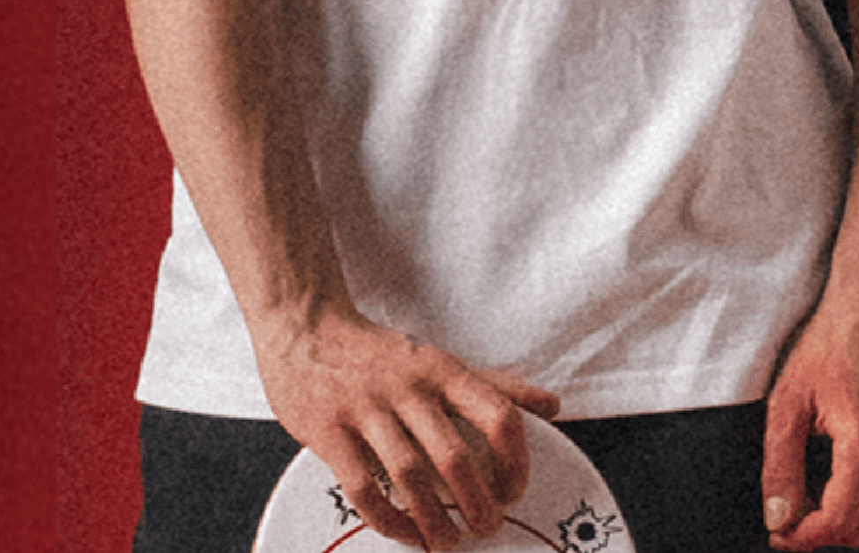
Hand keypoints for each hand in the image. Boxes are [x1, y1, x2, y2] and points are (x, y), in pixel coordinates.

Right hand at [257, 305, 559, 550]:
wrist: (306, 328)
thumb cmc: (382, 355)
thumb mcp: (440, 361)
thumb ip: (493, 386)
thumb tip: (551, 405)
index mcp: (442, 369)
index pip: (497, 411)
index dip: (515, 458)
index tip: (516, 490)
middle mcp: (409, 387)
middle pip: (455, 454)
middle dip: (477, 502)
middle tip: (489, 528)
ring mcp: (367, 408)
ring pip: (410, 475)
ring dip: (434, 520)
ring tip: (449, 544)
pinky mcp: (330, 431)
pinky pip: (362, 486)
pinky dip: (387, 518)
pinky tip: (405, 533)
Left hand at [760, 298, 858, 548]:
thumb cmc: (832, 341)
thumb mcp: (789, 400)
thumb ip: (781, 466)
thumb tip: (779, 519)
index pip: (838, 522)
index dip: (804, 538)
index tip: (780, 534)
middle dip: (825, 531)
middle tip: (794, 513)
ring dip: (853, 519)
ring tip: (820, 495)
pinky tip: (851, 478)